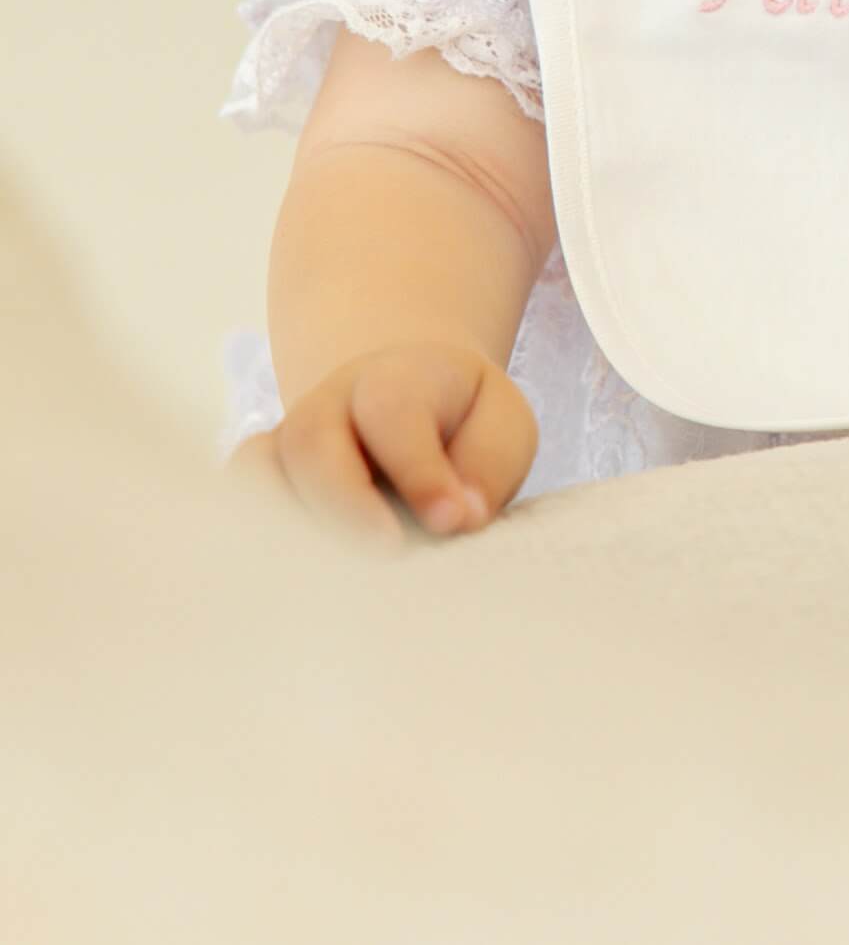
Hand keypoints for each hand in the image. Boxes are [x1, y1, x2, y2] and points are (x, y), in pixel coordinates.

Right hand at [224, 341, 538, 551]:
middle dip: (346, 504)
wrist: (410, 407)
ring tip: (334, 580)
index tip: (453, 520)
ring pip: (257, 476)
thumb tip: (458, 519)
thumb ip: (488, 465)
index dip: (420, 470)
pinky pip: (232, 508)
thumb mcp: (500, 427)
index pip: (392, 410)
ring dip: (291, 529)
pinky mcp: (261, 486)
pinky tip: (295, 588)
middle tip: (388, 554)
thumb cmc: (463, 425)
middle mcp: (328, 404)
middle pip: (312, 441)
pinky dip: (253, 545)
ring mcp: (284, 443)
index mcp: (396, 377)